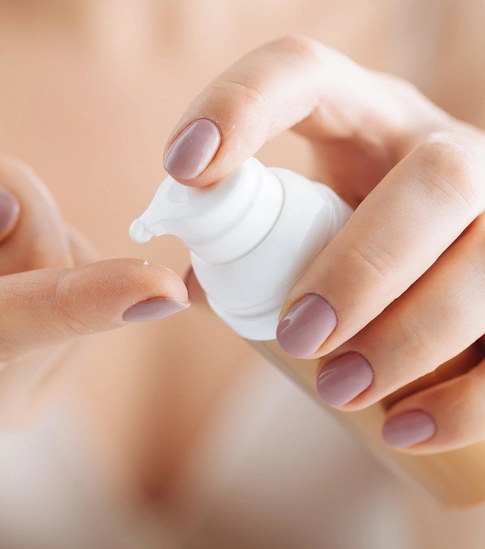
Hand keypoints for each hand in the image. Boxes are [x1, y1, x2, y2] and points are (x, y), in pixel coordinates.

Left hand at [169, 36, 484, 453]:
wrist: (438, 258)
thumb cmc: (347, 234)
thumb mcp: (299, 216)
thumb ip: (241, 244)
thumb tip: (180, 287)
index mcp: (365, 118)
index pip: (303, 72)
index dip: (242, 104)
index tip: (183, 169)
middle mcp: (448, 151)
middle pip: (437, 178)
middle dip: (361, 266)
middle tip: (294, 334)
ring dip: (412, 338)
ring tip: (339, 390)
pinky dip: (467, 400)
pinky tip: (405, 430)